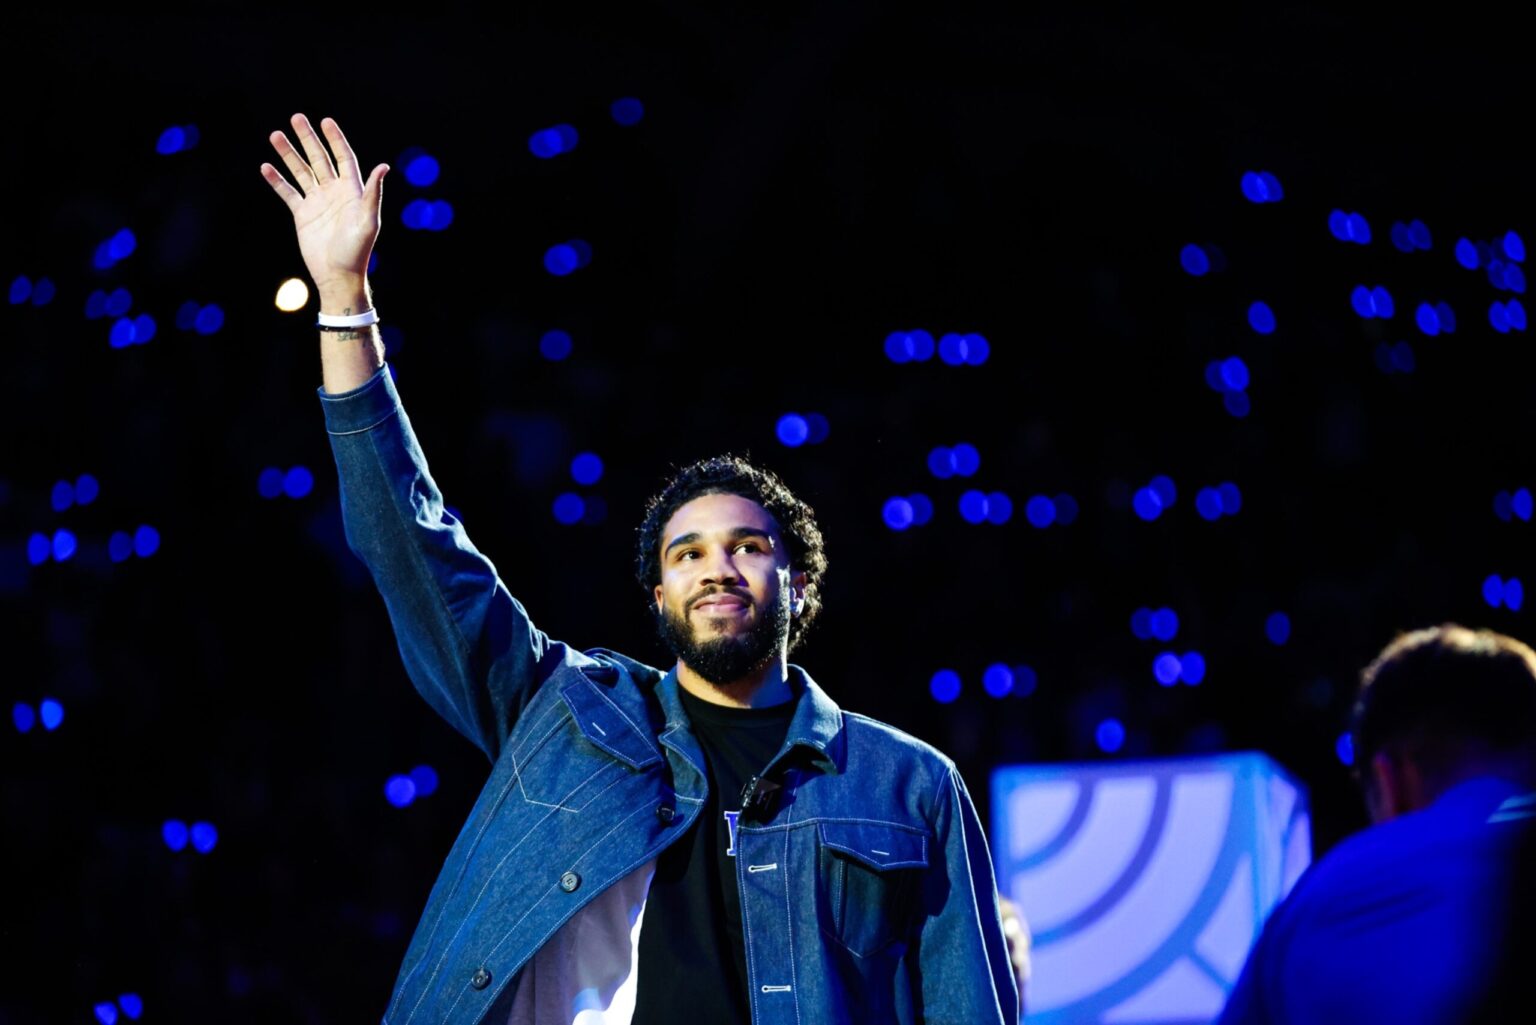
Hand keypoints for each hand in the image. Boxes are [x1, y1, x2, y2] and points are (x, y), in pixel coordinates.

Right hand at [260, 114, 388, 297]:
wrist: (338, 274)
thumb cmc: (357, 250)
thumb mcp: (368, 220)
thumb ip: (373, 193)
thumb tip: (383, 166)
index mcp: (352, 191)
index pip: (343, 158)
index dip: (335, 139)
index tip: (326, 121)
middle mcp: (334, 192)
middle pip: (319, 159)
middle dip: (308, 139)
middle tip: (296, 117)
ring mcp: (317, 202)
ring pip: (301, 171)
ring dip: (288, 154)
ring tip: (275, 135)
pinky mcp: (302, 214)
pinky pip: (288, 192)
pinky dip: (277, 180)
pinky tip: (265, 166)